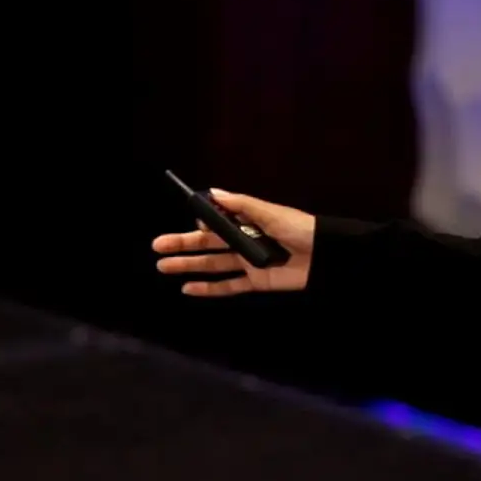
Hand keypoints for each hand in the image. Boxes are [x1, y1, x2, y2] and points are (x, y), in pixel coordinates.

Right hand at [152, 189, 317, 295]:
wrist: (323, 255)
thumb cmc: (297, 228)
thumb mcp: (268, 212)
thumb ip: (239, 205)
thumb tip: (211, 192)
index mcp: (245, 221)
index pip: (215, 222)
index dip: (199, 222)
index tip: (188, 221)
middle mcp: (242, 240)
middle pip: (207, 243)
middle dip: (182, 244)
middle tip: (157, 247)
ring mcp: (246, 262)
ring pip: (211, 264)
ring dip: (188, 265)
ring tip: (163, 266)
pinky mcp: (254, 281)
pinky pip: (227, 286)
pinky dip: (208, 288)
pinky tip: (188, 288)